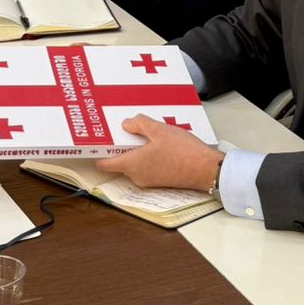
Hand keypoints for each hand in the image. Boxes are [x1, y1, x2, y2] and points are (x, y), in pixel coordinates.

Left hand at [94, 115, 222, 191]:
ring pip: (135, 164)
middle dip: (121, 147)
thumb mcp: (159, 130)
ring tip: (144, 134)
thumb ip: (139, 124)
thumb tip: (126, 124)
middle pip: (120, 162)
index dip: (99, 153)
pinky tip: (158, 144)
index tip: (97, 142)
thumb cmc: (183, 151)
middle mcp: (137, 176)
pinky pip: (147, 167)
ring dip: (136, 151)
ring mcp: (149, 180)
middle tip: (124, 130)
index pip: (105, 164)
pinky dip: (147, 156)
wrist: (206, 169)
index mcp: (132, 165)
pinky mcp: (161, 181)